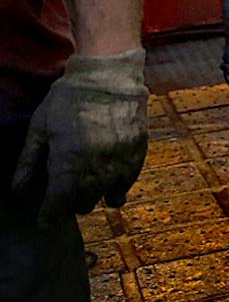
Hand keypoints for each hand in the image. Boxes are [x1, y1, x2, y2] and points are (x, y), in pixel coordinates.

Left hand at [13, 50, 148, 225]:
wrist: (109, 77)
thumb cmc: (68, 100)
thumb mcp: (40, 128)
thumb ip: (29, 162)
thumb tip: (18, 191)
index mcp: (68, 163)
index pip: (57, 204)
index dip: (49, 216)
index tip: (44, 223)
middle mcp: (96, 169)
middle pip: (83, 204)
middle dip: (71, 204)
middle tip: (65, 196)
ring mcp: (119, 163)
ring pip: (107, 197)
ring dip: (94, 197)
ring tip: (87, 191)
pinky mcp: (137, 155)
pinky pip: (128, 183)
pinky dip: (117, 187)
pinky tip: (109, 183)